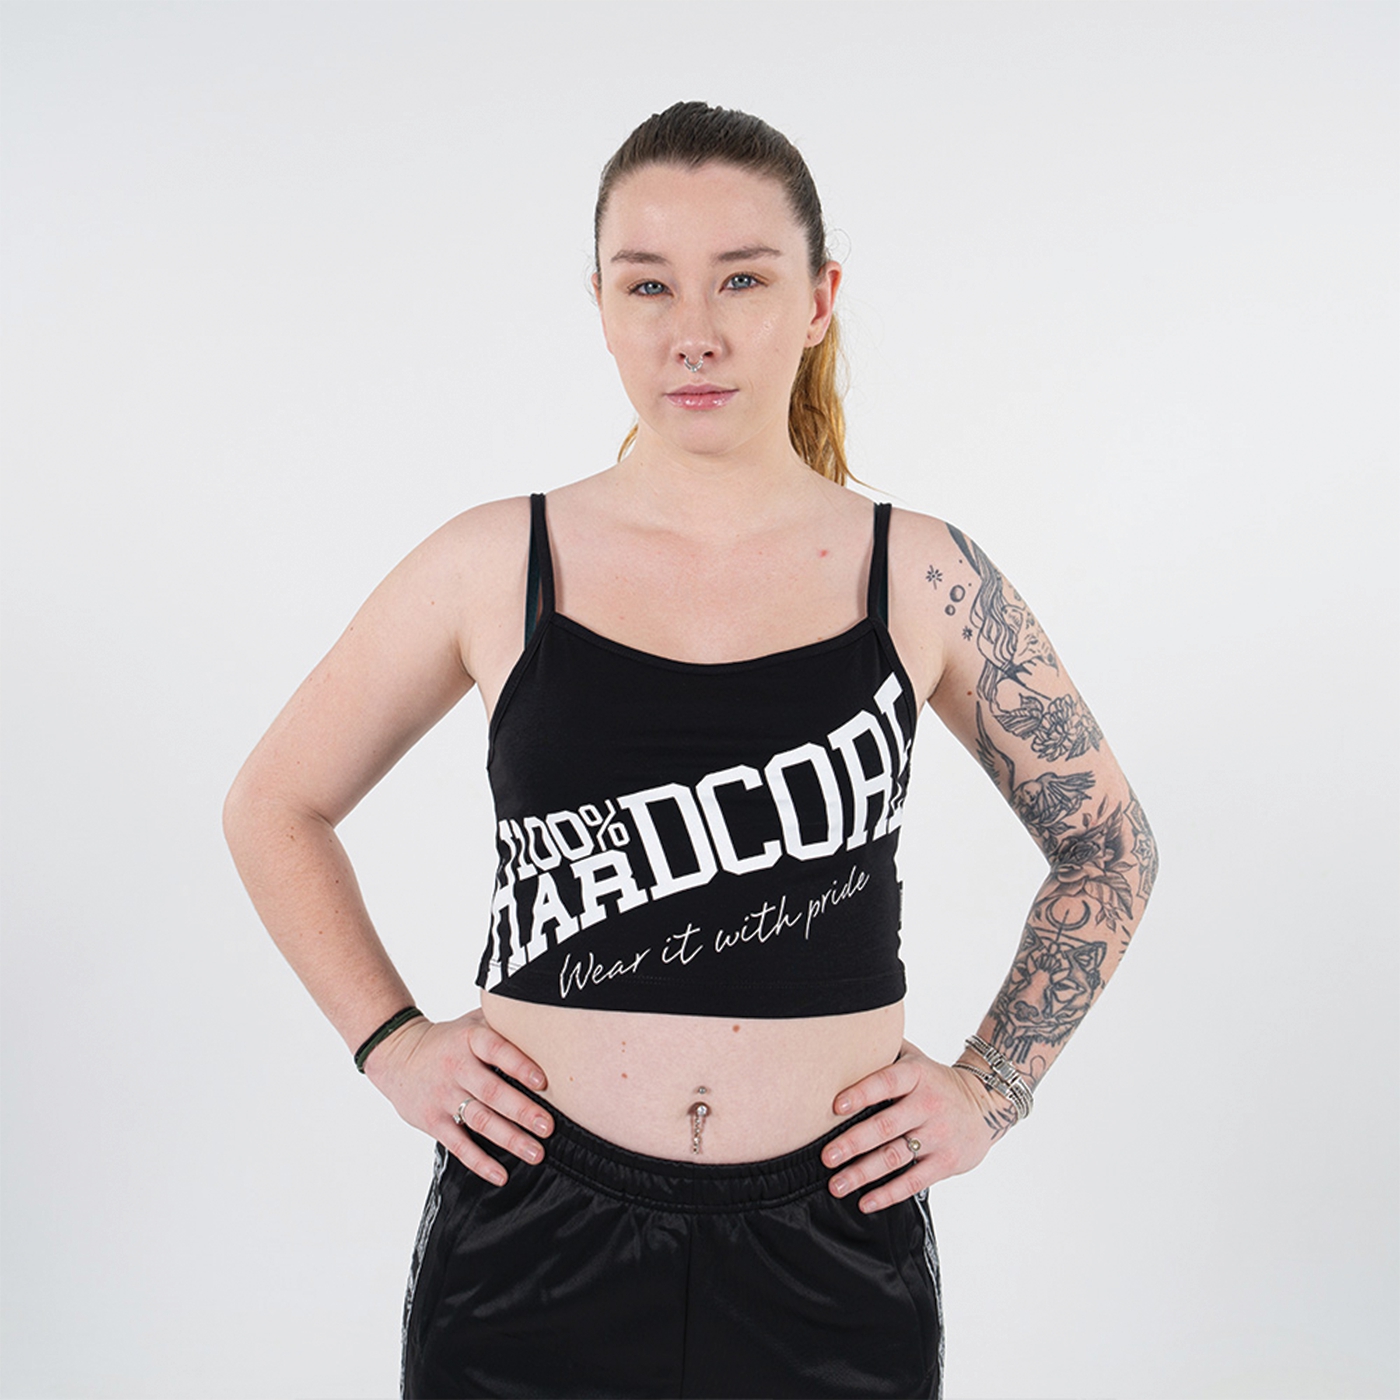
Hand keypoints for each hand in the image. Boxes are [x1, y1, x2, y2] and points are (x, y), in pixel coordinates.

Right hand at [363, 1008, 553, 1185]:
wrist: (397, 1055)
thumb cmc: (450, 1039)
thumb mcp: (473, 1021)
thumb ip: (504, 1021)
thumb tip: (547, 1017)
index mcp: (469, 1039)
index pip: (496, 1049)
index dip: (519, 1064)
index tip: (543, 1081)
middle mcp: (456, 1067)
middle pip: (492, 1091)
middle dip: (522, 1111)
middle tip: (548, 1127)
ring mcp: (443, 1096)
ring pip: (479, 1121)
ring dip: (509, 1139)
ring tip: (536, 1153)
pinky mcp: (432, 1121)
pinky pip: (458, 1145)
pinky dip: (480, 1162)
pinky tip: (501, 1175)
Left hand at [822, 1039, 1002, 1211]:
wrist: (986, 1103)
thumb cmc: (935, 1081)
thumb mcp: (915, 1060)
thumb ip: (884, 1052)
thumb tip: (844, 1037)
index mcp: (917, 1076)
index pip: (886, 1082)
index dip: (861, 1093)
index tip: (835, 1106)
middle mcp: (928, 1104)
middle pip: (886, 1126)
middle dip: (853, 1143)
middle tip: (827, 1156)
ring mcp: (939, 1135)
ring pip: (896, 1157)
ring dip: (863, 1173)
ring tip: (837, 1184)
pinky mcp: (947, 1162)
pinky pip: (914, 1181)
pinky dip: (888, 1194)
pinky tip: (865, 1202)